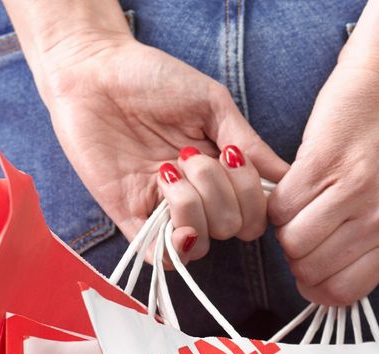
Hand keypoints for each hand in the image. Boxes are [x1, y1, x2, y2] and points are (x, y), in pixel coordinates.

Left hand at [35, 34, 287, 262]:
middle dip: (222, 191)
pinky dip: (176, 246)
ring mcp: (163, 210)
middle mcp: (197, 196)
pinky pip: (163, 257)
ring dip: (195, 205)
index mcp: (221, 171)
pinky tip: (172, 213)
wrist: (92, 72)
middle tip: (190, 153)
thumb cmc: (151, 79)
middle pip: (234, 227)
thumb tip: (286, 175)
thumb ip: (247, 142)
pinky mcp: (129, 218)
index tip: (236, 157)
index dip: (255, 196)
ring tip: (169, 168)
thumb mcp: (211, 104)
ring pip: (204, 244)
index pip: (257, 211)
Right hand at [267, 0, 378, 305]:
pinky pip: (282, 208)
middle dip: (297, 257)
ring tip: (298, 206)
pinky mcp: (323, 165)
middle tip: (301, 231)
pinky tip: (294, 184)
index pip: (348, 292)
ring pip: (292, 243)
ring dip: (285, 230)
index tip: (309, 271)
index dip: (318, 287)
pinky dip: (278, 202)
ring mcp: (354, 192)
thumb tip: (334, 279)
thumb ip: (374, 241)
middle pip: (312, 271)